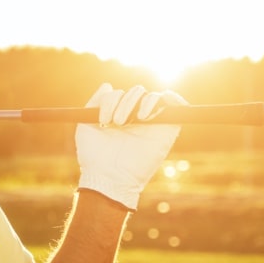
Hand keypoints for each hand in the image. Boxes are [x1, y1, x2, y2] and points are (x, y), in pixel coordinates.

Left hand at [76, 83, 186, 209]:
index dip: (111, 100)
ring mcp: (152, 122)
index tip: (103, 120)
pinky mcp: (167, 131)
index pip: (120, 94)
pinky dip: (172, 98)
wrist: (108, 177)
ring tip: (134, 120)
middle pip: (137, 91)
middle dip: (125, 101)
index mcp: (118, 114)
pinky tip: (159, 103)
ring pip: (153, 96)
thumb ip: (94, 103)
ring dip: (141, 101)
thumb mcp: (86, 126)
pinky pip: (177, 106)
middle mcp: (135, 116)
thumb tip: (107, 85)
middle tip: (117, 122)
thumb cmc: (94, 156)